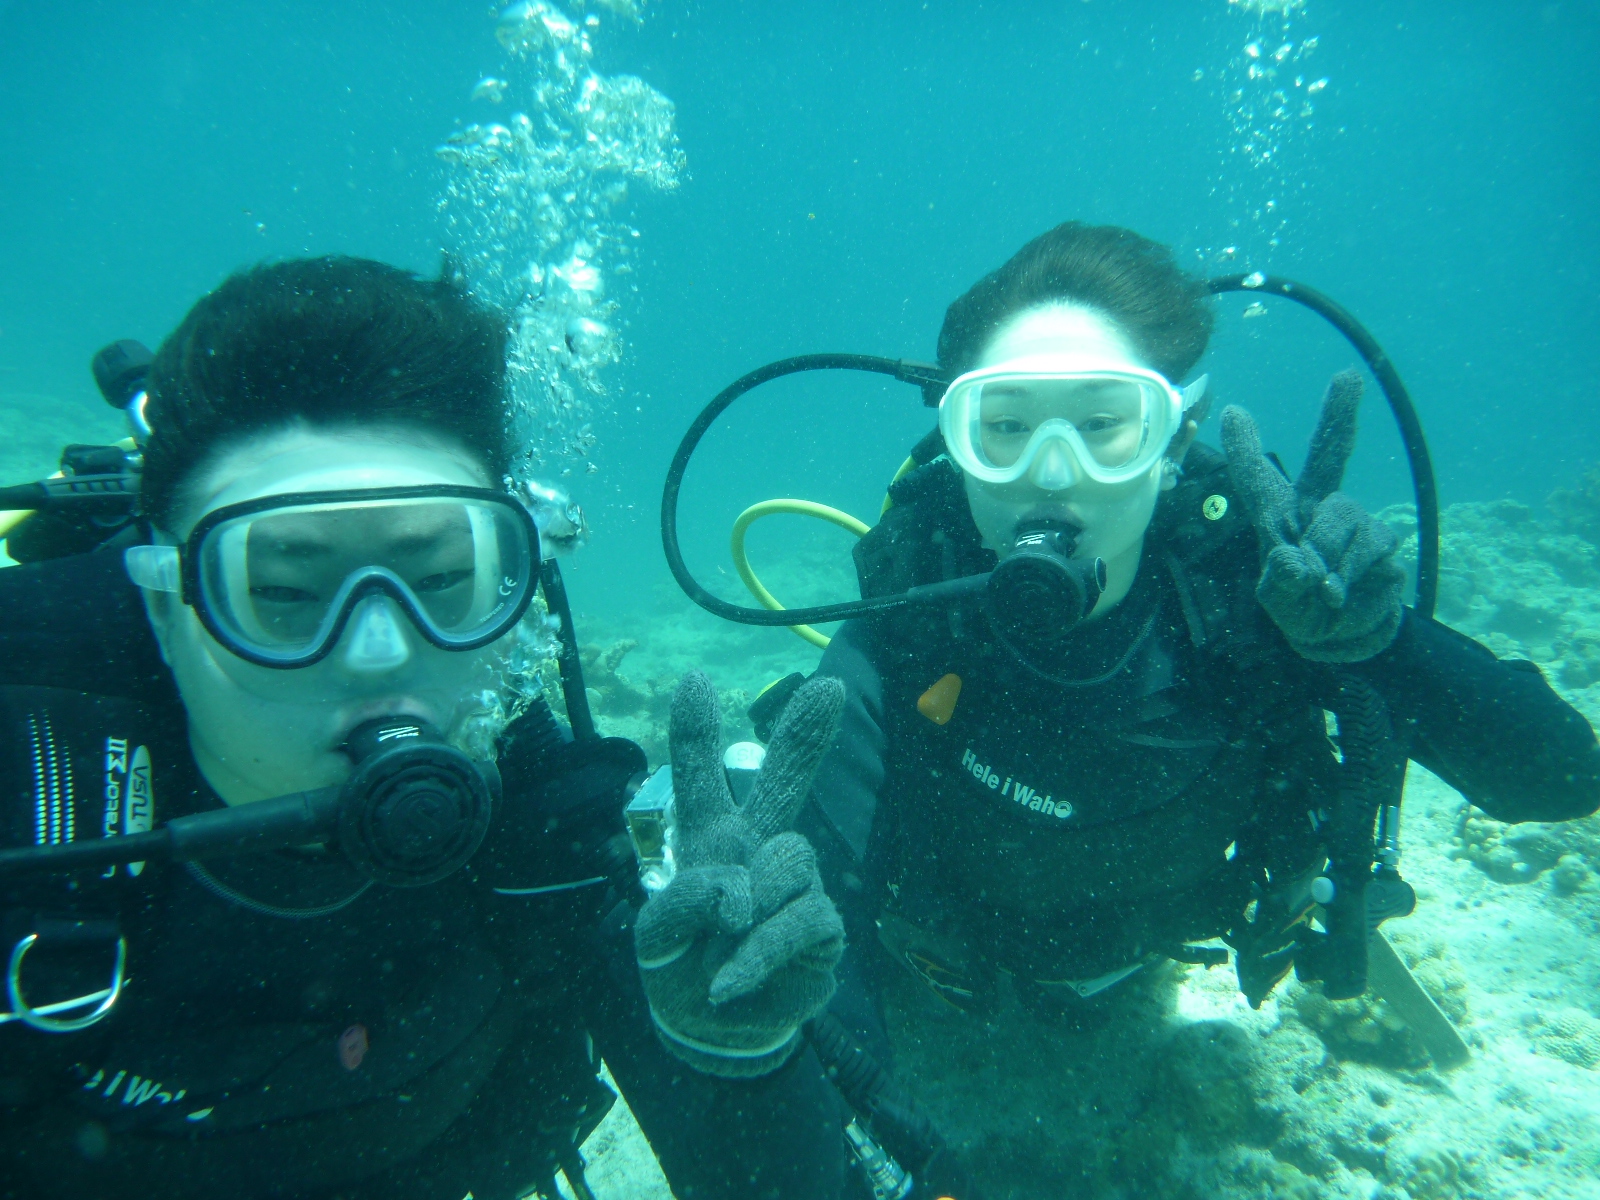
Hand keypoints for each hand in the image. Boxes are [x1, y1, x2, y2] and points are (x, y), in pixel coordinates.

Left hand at [634, 670, 845, 1076]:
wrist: (711, 1031)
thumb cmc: (682, 963)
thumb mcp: (655, 935)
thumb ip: (684, 900)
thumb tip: (737, 890)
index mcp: (709, 836)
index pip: (702, 777)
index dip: (696, 731)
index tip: (694, 681)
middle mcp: (757, 846)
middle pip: (785, 780)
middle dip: (805, 734)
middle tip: (830, 688)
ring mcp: (793, 883)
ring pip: (790, 861)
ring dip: (750, 906)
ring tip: (722, 944)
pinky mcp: (820, 926)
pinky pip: (803, 919)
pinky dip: (760, 951)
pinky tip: (730, 978)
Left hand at [1221, 370, 1404, 662]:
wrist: (1343, 637)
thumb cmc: (1300, 608)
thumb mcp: (1279, 601)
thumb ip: (1282, 581)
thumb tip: (1296, 560)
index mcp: (1278, 515)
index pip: (1257, 479)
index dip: (1244, 448)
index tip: (1231, 412)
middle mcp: (1317, 508)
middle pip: (1330, 455)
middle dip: (1339, 414)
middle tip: (1348, 376)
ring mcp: (1354, 521)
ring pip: (1343, 518)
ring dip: (1330, 556)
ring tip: (1322, 590)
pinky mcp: (1382, 543)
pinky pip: (1369, 549)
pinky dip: (1352, 576)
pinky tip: (1342, 595)